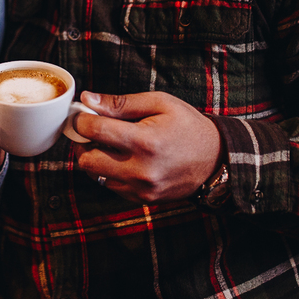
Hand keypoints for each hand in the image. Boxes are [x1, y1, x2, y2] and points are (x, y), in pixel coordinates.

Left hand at [71, 91, 221, 204]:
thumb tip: (88, 99)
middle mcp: (140, 170)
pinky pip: (110, 186)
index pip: (93, 130)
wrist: (216, 160)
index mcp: (144, 141)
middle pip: (86, 159)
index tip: (83, 114)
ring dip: (95, 158)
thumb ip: (120, 103)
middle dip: (83, 142)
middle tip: (93, 131)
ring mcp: (140, 188)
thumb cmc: (188, 126)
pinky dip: (109, 172)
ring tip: (111, 144)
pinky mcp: (142, 199)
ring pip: (95, 175)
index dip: (81, 119)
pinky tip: (124, 159)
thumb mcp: (159, 103)